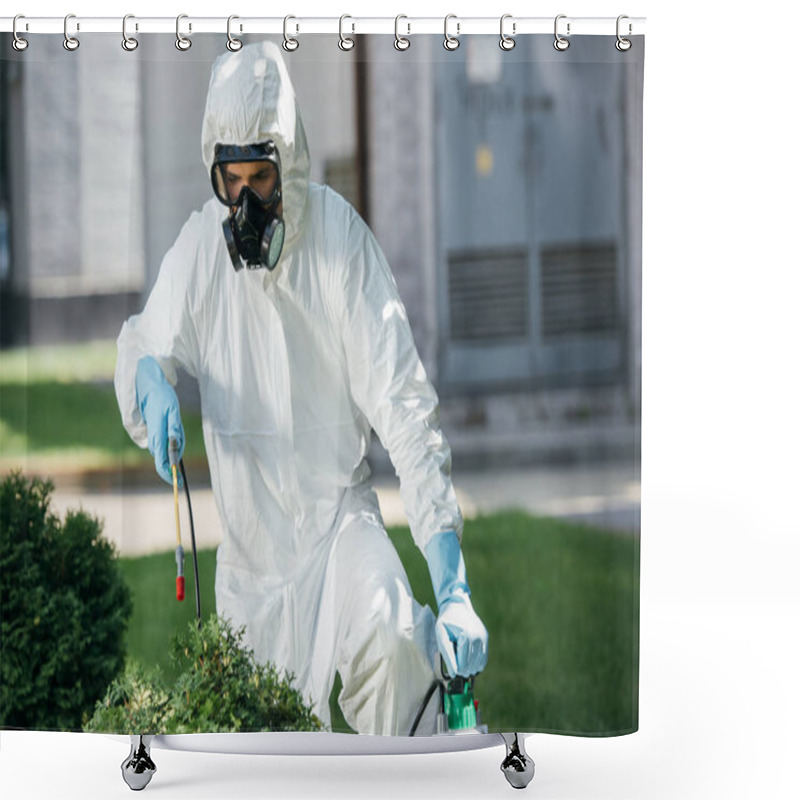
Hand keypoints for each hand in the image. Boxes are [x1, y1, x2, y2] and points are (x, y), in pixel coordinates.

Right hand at [135, 356, 184, 484]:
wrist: (150, 387)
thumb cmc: (163, 398)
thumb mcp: (173, 412)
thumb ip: (174, 429)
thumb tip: (174, 444)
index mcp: (157, 437)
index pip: (161, 463)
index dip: (169, 474)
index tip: (178, 481)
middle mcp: (153, 440)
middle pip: (166, 459)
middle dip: (175, 460)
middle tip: (180, 445)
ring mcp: (153, 436)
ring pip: (168, 450)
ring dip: (176, 446)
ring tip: (176, 424)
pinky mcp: (154, 433)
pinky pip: (167, 442)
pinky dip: (174, 440)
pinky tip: (174, 426)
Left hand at [435, 591, 488, 677]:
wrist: (456, 606)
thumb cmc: (446, 622)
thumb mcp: (441, 636)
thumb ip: (447, 654)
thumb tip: (454, 673)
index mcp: (467, 636)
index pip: (463, 665)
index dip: (455, 670)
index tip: (450, 669)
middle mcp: (478, 637)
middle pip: (471, 666)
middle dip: (462, 669)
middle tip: (454, 662)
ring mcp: (484, 638)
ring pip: (478, 665)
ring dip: (469, 667)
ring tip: (460, 659)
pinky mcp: (486, 638)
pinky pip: (483, 658)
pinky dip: (476, 663)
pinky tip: (468, 660)